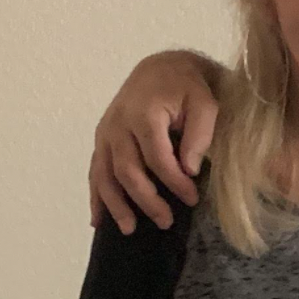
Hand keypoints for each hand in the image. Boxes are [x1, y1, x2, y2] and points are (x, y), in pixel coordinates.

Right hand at [89, 52, 221, 233]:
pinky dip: (96, 197)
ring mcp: (106, 133)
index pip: (156, 158)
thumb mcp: (204, 103)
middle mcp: (118, 124)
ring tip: (130, 230)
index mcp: (143, 113)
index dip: (174, 182)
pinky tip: (98, 221)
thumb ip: (199, 134)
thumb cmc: (188, 86)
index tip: (192, 199)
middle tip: (166, 222)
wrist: (162, 68)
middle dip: (146, 200)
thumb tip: (189, 169)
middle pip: (127, 171)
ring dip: (115, 205)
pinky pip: (95, 171)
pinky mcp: (102, 140)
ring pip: (105, 175)